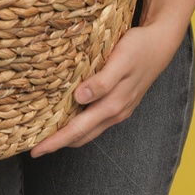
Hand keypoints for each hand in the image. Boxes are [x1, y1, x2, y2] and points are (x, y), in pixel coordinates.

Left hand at [29, 19, 183, 156]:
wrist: (160, 44)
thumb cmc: (139, 48)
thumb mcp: (120, 60)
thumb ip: (102, 81)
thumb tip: (79, 97)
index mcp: (113, 105)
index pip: (78, 130)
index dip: (56, 141)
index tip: (36, 150)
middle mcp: (115, 112)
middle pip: (82, 136)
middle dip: (58, 143)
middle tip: (35, 146)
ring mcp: (119, 109)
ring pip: (89, 130)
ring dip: (69, 135)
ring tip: (48, 134)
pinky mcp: (120, 103)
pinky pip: (96, 121)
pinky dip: (80, 124)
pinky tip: (70, 116)